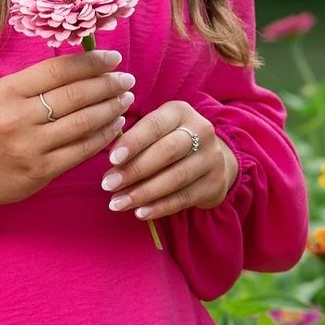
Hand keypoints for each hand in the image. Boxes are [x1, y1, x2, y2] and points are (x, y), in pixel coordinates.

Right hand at [0, 49, 135, 224]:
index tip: (113, 59)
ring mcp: (29, 146)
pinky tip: (114, 126)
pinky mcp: (39, 172)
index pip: (58, 69)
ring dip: (111, 109)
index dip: (91, 62)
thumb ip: (34, 83)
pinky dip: (103, 136)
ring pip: (83, 122)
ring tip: (125, 100)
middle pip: (76, 95)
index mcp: (6, 91)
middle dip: (108, 85)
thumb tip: (82, 67)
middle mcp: (17, 117)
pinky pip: (81, 151)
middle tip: (126, 80)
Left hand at [99, 100, 238, 223]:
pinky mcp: (215, 183)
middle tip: (108, 185)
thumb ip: (135, 140)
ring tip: (118, 203)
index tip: (111, 159)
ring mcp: (211, 158)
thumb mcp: (157, 131)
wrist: (212, 160)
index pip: (154, 125)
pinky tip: (140, 212)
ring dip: (143, 193)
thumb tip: (110, 164)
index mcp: (180, 112)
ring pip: (175, 177)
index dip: (133, 142)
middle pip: (167, 151)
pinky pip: (184, 198)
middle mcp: (201, 131)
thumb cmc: (169, 142)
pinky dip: (160, 207)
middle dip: (135, 170)